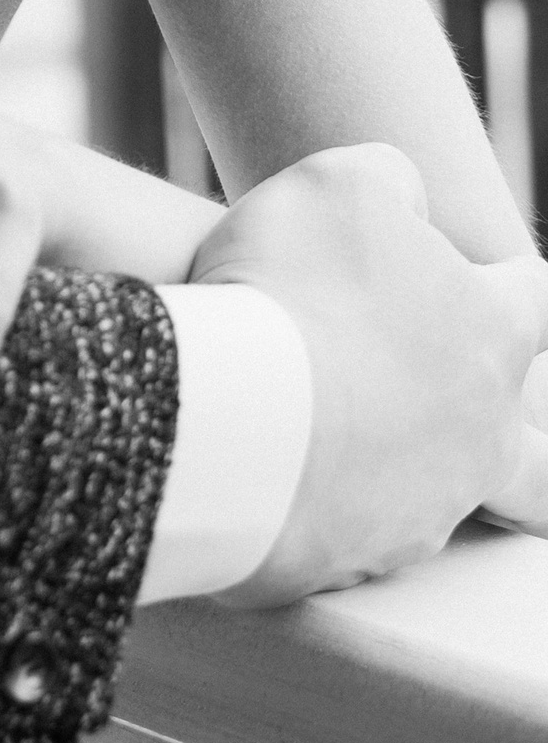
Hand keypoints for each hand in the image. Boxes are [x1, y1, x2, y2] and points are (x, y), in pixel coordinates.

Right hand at [196, 143, 547, 603]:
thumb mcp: (339, 185)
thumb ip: (389, 182)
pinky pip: (354, 537)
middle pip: (543, 466)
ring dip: (404, 471)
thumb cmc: (290, 287)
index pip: (536, 299)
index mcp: (491, 335)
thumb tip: (402, 205)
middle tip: (513, 445)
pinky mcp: (361, 560)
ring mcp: (428, 508)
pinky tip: (282, 479)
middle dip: (533, 454)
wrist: (227, 415)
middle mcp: (482, 434)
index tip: (494, 277)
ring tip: (339, 444)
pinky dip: (328, 508)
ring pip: (443, 501)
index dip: (514, 284)